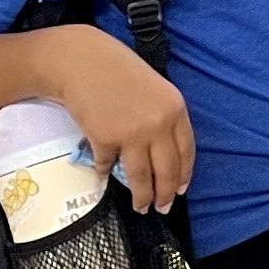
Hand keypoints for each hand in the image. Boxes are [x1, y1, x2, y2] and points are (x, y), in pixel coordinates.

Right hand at [57, 34, 195, 214]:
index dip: (184, 174)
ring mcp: (132, 134)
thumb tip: (163, 153)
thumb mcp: (154, 89)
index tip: (181, 189)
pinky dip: (105, 173)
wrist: (81, 61)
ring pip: (141, 177)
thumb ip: (163, 118)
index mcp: (175, 108)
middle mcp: (158, 124)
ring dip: (141, 196)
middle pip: (167, 170)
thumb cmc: (116, 70)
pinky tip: (105, 176)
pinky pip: (108, 166)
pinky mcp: (106, 141)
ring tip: (141, 206)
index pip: (187, 151)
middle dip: (166, 194)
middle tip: (163, 207)